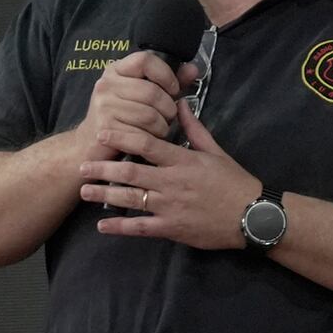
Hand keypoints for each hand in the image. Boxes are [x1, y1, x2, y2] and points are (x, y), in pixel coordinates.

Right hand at [71, 52, 201, 160]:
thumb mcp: (143, 95)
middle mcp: (106, 84)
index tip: (173, 89)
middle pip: (152, 92)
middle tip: (168, 117)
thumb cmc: (122, 117)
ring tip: (159, 129)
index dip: (166, 74)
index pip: (145, 60)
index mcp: (116, 70)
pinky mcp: (106, 128)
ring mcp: (104, 105)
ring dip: (162, 126)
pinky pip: (142, 133)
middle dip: (168, 108)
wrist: (90, 145)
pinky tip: (149, 139)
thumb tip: (193, 69)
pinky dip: (152, 139)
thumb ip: (169, 81)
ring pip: (150, 114)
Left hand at [79, 98, 261, 248]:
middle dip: (103, 169)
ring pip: (131, 199)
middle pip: (130, 173)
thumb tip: (180, 103)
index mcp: (183, 161)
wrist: (251, 215)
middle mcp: (172, 183)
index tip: (102, 134)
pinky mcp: (171, 229)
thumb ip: (194, 129)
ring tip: (85, 192)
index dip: (122, 138)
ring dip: (104, 195)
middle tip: (81, 166)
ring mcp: (170, 207)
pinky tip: (102, 226)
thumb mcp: (216, 151)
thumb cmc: (234, 181)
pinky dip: (120, 227)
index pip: (147, 146)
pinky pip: (140, 228)